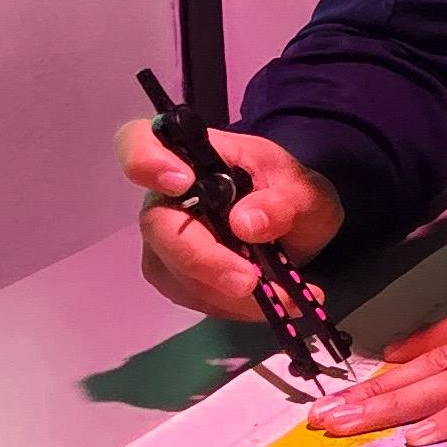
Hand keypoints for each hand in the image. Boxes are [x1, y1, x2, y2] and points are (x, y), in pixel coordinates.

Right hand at [120, 113, 345, 321]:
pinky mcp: (173, 275)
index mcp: (195, 156)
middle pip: (158, 225)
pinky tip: (269, 303)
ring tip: (283, 296)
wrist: (295, 226)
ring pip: (175, 271)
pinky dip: (232, 305)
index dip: (146, 160)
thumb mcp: (306, 191)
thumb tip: (246, 223)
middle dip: (203, 258)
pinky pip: (191, 296)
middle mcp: (167, 197)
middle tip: (250, 281)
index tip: (181, 182)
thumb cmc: (291, 194)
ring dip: (227, 292)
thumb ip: (285, 201)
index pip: (139, 141)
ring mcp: (165, 239)